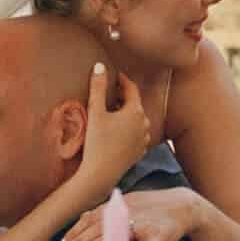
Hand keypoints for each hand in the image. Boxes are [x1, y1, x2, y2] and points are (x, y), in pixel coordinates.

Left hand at [58, 186, 202, 240]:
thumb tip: (82, 219)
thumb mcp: (126, 205)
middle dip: (80, 239)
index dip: (75, 232)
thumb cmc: (150, 208)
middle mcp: (127, 214)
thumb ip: (105, 213)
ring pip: (121, 234)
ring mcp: (144, 224)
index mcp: (117, 208)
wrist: (182, 206)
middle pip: (99, 227)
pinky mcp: (160, 235)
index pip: (91, 220)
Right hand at [79, 63, 148, 194]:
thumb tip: (99, 66)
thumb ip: (98, 87)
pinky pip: (136, 134)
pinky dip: (128, 129)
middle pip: (134, 104)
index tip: (114, 76)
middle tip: (110, 93)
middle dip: (123, 97)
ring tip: (112, 113)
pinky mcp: (140, 151)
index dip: (122, 80)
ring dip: (125, 114)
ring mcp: (144, 138)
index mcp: (135, 111)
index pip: (131, 88)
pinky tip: (116, 131)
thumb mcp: (95, 112)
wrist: (101, 174)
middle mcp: (144, 123)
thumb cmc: (97, 142)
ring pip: (136, 119)